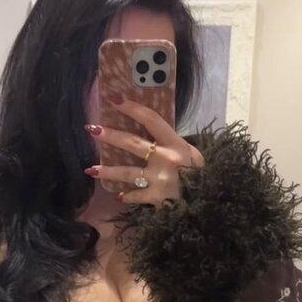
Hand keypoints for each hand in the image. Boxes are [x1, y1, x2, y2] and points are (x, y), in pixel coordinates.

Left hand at [84, 96, 203, 206]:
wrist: (210, 201)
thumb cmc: (201, 175)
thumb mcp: (192, 155)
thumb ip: (173, 145)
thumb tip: (150, 135)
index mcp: (176, 144)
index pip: (151, 119)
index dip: (131, 108)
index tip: (114, 99)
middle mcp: (166, 159)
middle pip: (132, 144)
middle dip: (110, 135)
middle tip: (92, 128)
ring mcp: (159, 179)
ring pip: (127, 172)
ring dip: (107, 171)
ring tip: (90, 169)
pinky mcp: (156, 198)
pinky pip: (136, 196)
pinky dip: (127, 196)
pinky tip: (118, 195)